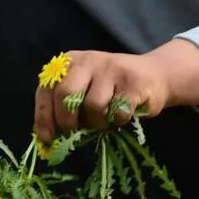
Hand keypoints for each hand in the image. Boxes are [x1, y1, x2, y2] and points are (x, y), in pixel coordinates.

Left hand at [32, 39, 198, 141]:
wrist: (154, 75)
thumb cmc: (111, 90)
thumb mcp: (84, 91)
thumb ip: (64, 107)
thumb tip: (46, 138)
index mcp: (69, 62)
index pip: (47, 89)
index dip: (44, 116)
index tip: (47, 137)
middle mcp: (88, 60)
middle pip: (65, 94)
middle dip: (67, 120)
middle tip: (74, 132)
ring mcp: (111, 68)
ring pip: (93, 105)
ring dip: (97, 122)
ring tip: (104, 120)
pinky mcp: (132, 81)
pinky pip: (117, 112)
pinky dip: (117, 121)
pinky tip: (121, 115)